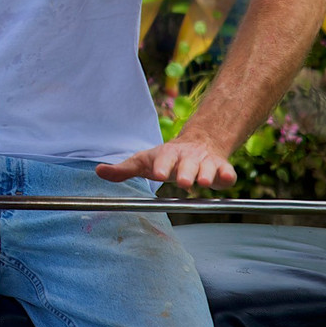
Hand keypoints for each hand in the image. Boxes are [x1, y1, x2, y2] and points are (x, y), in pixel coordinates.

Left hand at [95, 139, 237, 190]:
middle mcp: (187, 157)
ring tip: (202, 182)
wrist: (198, 145)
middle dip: (185, 172)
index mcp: (167, 155)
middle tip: (183, 182)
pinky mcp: (222, 169)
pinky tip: (227, 178)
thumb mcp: (143, 162)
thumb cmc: (165, 159)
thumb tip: (98, 171)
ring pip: (207, 168)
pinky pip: (226, 172)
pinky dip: (227, 176)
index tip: (157, 174)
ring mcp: (205, 163)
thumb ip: (123, 170)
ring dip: (206, 174)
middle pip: (187, 164)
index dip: (161, 165)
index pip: (163, 158)